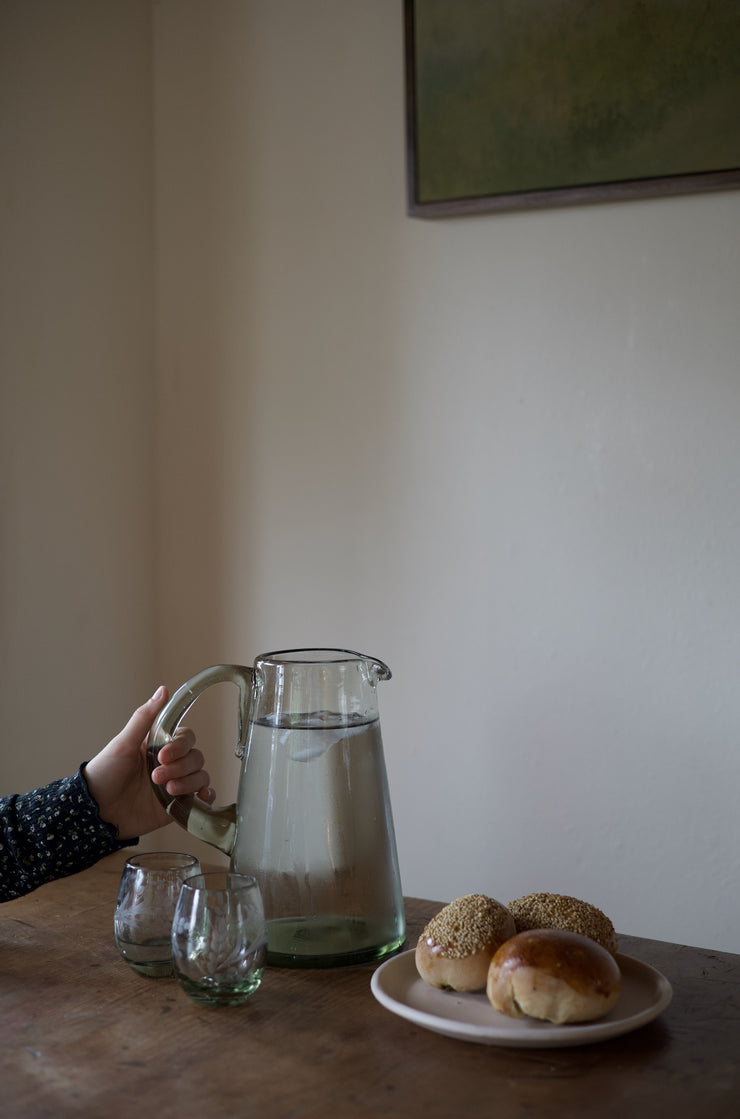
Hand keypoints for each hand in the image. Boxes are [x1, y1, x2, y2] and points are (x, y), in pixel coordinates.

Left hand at [83, 685, 214, 839]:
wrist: (95, 812)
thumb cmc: (104, 774)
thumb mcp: (123, 743)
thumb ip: (144, 718)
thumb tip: (163, 690)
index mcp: (159, 746)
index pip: (185, 738)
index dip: (179, 746)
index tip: (163, 755)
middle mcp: (170, 764)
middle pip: (196, 757)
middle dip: (180, 767)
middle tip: (156, 776)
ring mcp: (175, 785)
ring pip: (200, 776)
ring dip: (189, 782)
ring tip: (167, 790)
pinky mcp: (177, 806)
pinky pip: (202, 799)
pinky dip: (207, 795)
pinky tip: (200, 796)